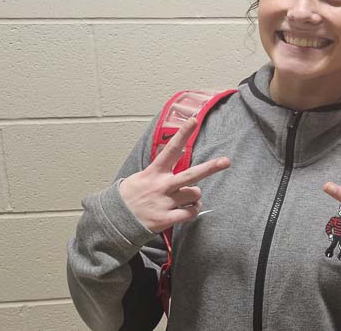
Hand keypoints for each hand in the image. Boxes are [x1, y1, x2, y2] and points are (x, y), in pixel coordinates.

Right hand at [119, 117, 230, 232]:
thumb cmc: (132, 195)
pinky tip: (186, 210)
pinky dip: (193, 211)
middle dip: (210, 167)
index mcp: (155, 172)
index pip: (171, 149)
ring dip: (195, 196)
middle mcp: (161, 185)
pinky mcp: (165, 219)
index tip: (193, 120)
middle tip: (226, 161)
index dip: (182, 134)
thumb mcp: (143, 176)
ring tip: (185, 199)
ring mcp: (164, 202)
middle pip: (191, 175)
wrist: (115, 220)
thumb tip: (181, 160)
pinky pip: (191, 213)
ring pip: (195, 194)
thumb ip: (162, 169)